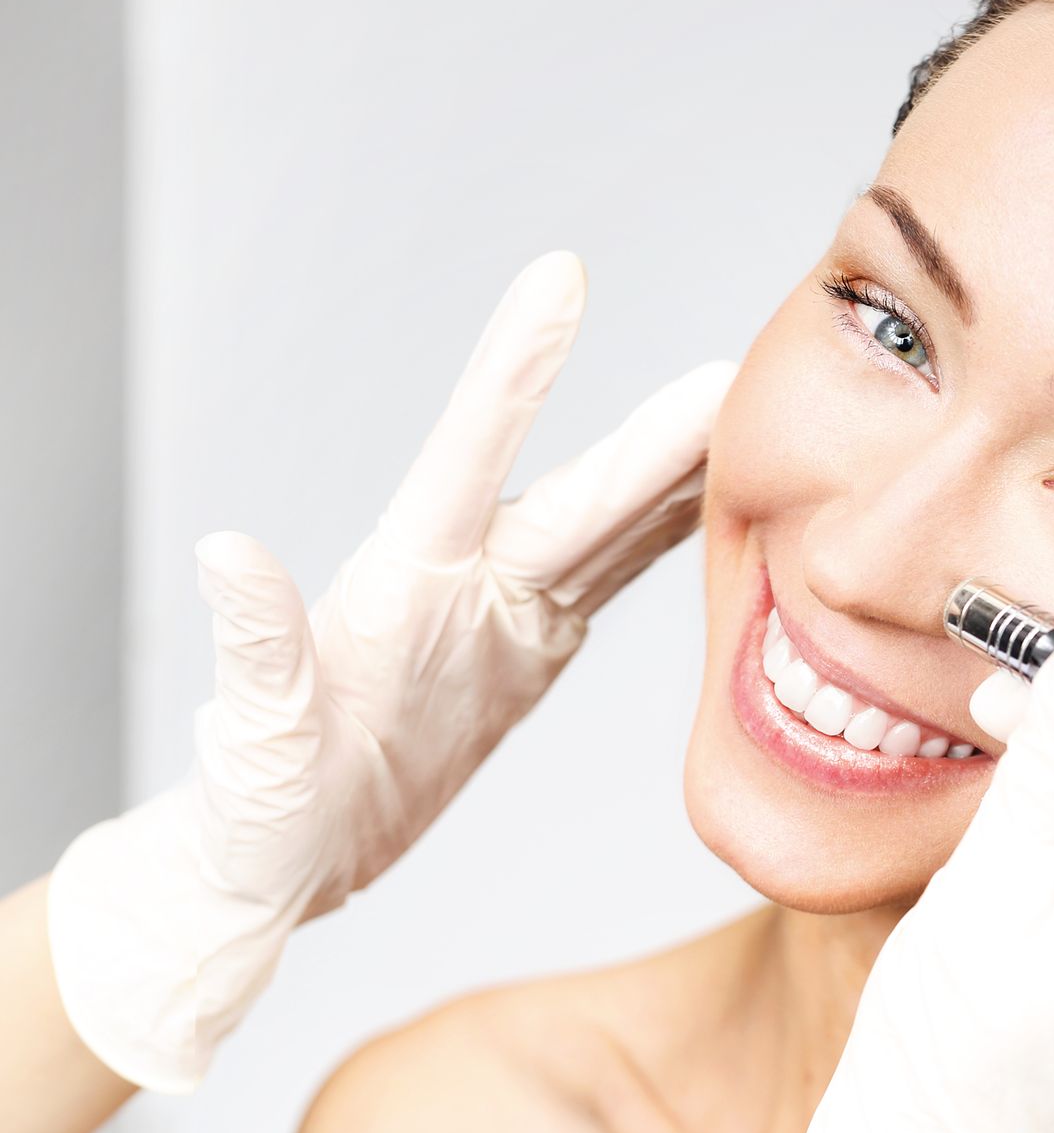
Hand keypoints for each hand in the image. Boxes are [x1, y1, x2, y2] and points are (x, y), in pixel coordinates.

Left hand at [46, 252, 736, 1092]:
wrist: (294, 854)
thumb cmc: (260, 807)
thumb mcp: (253, 739)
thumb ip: (258, 646)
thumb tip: (222, 553)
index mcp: (403, 580)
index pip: (471, 454)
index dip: (518, 371)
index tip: (560, 277)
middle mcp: (467, 579)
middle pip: (581, 497)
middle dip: (659, 439)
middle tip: (734, 379)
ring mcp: (509, 613)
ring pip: (616, 530)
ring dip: (684, 478)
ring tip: (752, 423)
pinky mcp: (536, 651)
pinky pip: (619, 583)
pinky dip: (675, 541)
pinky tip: (721, 505)